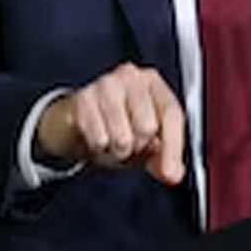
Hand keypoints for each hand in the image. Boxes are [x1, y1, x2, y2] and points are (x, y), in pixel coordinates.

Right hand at [36, 63, 185, 184]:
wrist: (75, 118)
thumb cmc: (115, 124)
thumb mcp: (145, 140)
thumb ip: (162, 157)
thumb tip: (175, 173)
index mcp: (153, 83)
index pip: (171, 114)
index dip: (173, 148)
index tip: (170, 173)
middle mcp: (131, 77)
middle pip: (147, 126)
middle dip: (139, 146)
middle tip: (130, 143)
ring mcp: (106, 85)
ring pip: (123, 137)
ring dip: (118, 150)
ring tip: (113, 141)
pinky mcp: (83, 98)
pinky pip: (99, 139)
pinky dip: (99, 148)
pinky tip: (98, 137)